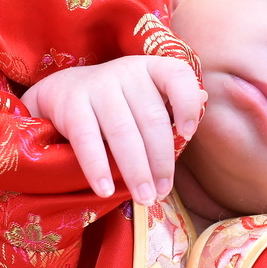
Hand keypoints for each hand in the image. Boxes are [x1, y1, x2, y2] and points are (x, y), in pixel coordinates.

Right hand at [23, 56, 204, 203]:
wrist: (61, 92)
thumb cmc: (116, 102)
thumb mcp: (145, 96)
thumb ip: (173, 102)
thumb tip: (205, 101)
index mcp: (150, 69)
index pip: (177, 77)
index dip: (186, 105)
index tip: (188, 134)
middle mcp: (126, 72)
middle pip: (151, 120)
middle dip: (160, 161)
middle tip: (162, 192)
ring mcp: (97, 85)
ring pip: (123, 133)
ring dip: (135, 171)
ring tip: (144, 198)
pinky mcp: (71, 104)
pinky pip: (87, 140)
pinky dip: (98, 168)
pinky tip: (106, 190)